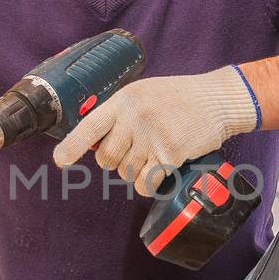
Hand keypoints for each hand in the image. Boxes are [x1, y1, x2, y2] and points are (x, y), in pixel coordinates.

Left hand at [52, 66, 259, 196]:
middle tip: (135, 152)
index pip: (89, 127)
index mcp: (124, 100)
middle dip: (116, 162)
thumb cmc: (180, 97)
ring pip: (126, 173)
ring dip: (136, 173)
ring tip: (153, 155)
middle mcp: (134, 118)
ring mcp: (152, 136)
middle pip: (106, 159)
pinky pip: (146, 183)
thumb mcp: (144, 94)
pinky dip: (149, 185)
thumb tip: (95, 143)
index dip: (71, 146)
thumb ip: (121, 114)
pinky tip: (160, 172)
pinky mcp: (170, 154)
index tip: (60, 161)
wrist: (218, 99)